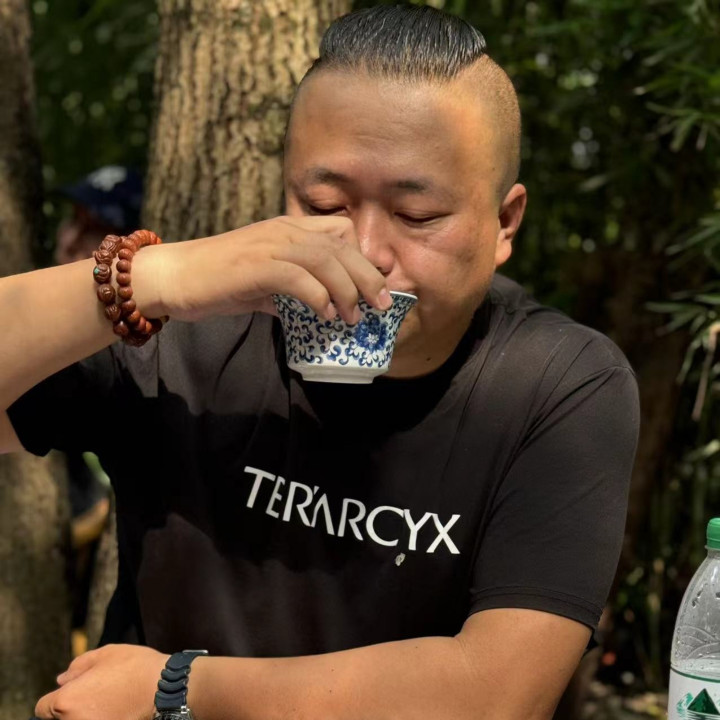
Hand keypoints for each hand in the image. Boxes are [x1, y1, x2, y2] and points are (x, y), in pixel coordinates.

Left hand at [34, 644, 167, 719]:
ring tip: (108, 704)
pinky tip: (117, 713)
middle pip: (60, 719)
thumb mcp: (106, 654)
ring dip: (86, 715)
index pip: (42, 708)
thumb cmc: (135, 668)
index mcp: (67, 701)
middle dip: (72, 707)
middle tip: (96, 695)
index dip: (57, 698)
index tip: (76, 691)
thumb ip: (79, 666)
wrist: (166, 690)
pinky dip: (102, 719)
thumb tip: (62, 679)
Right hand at [138, 215, 390, 323]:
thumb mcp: (264, 282)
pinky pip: (298, 277)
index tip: (375, 285)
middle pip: (341, 246)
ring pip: (326, 259)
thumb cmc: (219, 281)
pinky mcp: (256, 265)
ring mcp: (270, 245)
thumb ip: (292, 290)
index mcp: (288, 229)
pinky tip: (324, 316)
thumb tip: (318, 309)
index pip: (340, 230)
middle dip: (368, 276)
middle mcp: (284, 230)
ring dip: (347, 290)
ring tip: (354, 317)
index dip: (362, 256)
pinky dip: (317, 297)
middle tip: (383, 305)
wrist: (174, 277)